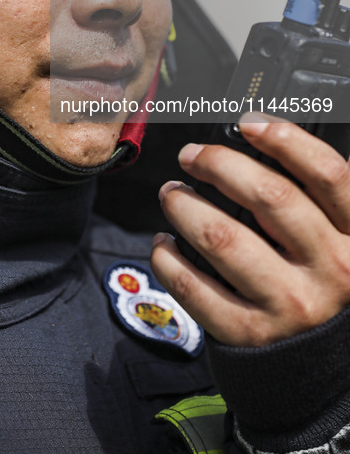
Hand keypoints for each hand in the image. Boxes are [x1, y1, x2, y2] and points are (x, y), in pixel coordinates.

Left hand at [150, 114, 349, 346]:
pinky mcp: (250, 335)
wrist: (323, 373)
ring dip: (184, 205)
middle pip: (269, 195)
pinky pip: (194, 287)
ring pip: (222, 236)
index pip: (327, 174)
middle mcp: (330, 270)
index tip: (248, 123)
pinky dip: (168, 258)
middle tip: (192, 156)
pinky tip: (165, 244)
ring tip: (172, 194)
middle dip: (218, 164)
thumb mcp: (345, 242)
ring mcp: (289, 305)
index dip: (284, 138)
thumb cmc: (326, 289)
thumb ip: (326, 198)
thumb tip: (283, 138)